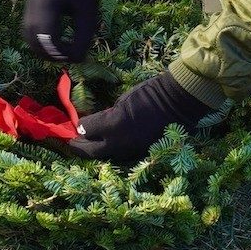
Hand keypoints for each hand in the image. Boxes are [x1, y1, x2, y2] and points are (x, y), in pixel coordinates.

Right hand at [22, 0, 103, 61]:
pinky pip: (29, 33)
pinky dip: (39, 43)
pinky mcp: (28, 10)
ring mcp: (28, 7)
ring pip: (28, 38)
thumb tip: (77, 59)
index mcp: (48, 1)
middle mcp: (33, 4)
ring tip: (62, 53)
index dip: (58, 50)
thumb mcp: (89, 11)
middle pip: (33, 39)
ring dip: (43, 51)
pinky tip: (55, 45)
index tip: (73, 55)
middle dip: (49, 53)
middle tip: (68, 58)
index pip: (46, 35)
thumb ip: (84, 36)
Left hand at [67, 71, 212, 162]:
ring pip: (106, 156)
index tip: (74, 125)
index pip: (86, 129)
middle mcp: (120, 142)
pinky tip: (108, 146)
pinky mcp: (142, 154)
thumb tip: (97, 122)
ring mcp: (132, 151)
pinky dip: (112, 152)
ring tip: (87, 145)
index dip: (78, 127)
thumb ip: (108, 113)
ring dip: (95, 151)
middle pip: (91, 151)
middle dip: (79, 147)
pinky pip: (121, 156)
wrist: (178, 101)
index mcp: (113, 123)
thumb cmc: (150, 93)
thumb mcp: (123, 99)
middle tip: (71, 142)